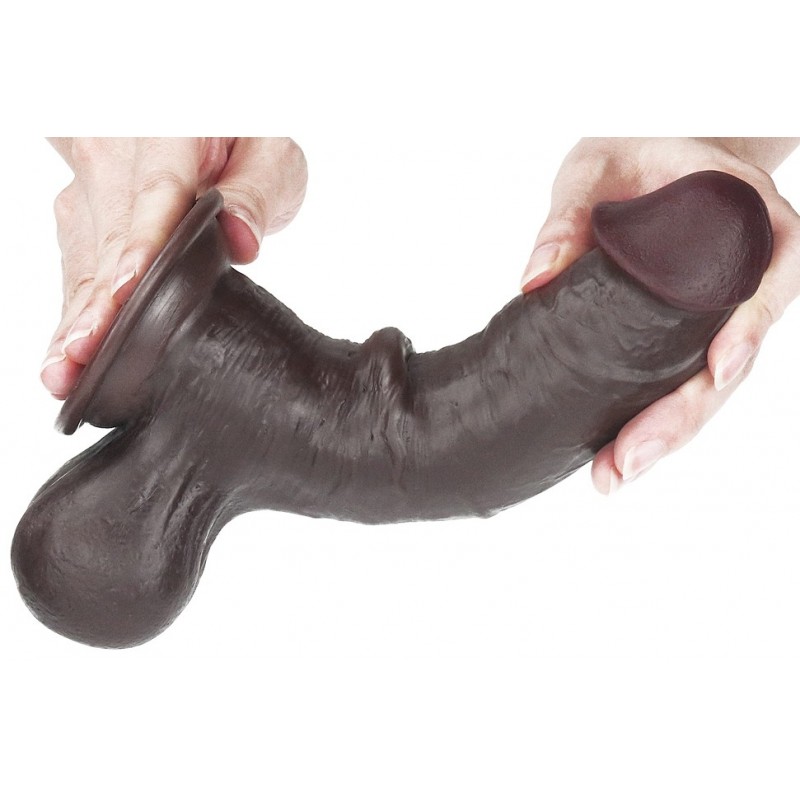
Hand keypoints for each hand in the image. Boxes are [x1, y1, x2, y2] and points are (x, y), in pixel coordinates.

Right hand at [42, 137, 307, 398]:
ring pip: (84, 259)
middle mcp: (114, 155)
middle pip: (108, 236)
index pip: (155, 195)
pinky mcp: (82, 216)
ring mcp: (91, 187)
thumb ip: (257, 189)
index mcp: (167, 133)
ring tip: (66, 368)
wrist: (203, 123)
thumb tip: (240, 236)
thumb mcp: (271, 154)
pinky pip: (78, 268)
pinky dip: (74, 312)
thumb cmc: (244, 138)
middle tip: (85, 353)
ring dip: (76, 316)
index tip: (128, 289)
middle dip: (97, 301)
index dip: (140, 246)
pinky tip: (65, 355)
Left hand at [520, 137, 799, 493]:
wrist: (657, 151)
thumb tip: (532, 280)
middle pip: (731, 361)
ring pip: (708, 388)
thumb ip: (568, 214)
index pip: (766, 283)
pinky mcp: (688, 335)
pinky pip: (682, 381)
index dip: (747, 331)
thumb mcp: (595, 164)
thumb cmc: (638, 149)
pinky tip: (615, 455)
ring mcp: (720, 315)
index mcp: (751, 226)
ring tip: (612, 475)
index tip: (717, 371)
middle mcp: (746, 279)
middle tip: (626, 462)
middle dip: (683, 419)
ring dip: (665, 437)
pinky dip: (653, 421)